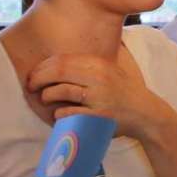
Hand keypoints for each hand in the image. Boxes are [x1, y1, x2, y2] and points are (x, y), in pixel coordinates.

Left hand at [26, 53, 174, 142]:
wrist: (145, 113)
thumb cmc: (123, 91)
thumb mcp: (109, 70)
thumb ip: (88, 64)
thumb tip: (57, 60)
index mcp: (99, 63)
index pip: (63, 59)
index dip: (43, 66)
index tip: (34, 73)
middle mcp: (99, 77)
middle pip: (58, 71)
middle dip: (39, 78)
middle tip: (30, 86)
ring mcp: (99, 97)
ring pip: (61, 91)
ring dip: (47, 95)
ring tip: (45, 98)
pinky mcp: (98, 117)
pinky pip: (70, 113)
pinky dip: (59, 114)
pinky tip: (58, 114)